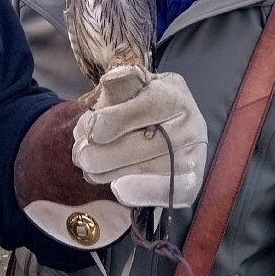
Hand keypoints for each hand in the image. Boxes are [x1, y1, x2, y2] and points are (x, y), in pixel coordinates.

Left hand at [72, 65, 207, 208]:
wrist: (165, 123)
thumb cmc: (139, 102)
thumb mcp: (130, 85)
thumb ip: (119, 83)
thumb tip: (111, 82)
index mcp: (173, 93)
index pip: (145, 107)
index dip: (114, 121)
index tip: (89, 131)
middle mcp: (190, 124)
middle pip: (146, 145)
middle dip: (104, 153)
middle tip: (80, 155)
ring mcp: (194, 155)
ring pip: (150, 170)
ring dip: (111, 172)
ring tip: (89, 168)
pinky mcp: (192, 183)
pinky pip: (170, 193)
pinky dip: (141, 193)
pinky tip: (117, 188)